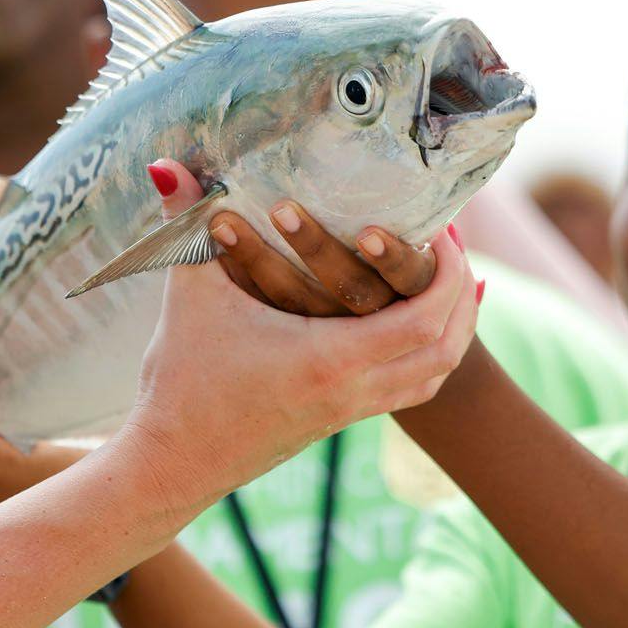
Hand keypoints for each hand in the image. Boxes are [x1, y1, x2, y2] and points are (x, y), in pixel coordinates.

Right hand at [122, 162, 478, 508]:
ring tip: (450, 279)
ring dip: (454, 326)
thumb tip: (165, 164)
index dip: (447, 273)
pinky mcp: (341, 421)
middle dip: (462, 293)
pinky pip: (411, 388)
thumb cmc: (179, 380)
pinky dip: (430, 353)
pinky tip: (421, 325)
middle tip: (454, 247)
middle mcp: (352, 390)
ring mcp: (350, 410)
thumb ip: (182, 224)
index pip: (424, 319)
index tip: (442, 230)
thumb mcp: (188, 294)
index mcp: (329, 358)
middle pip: (447, 347)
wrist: (174, 464)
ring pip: (435, 374)